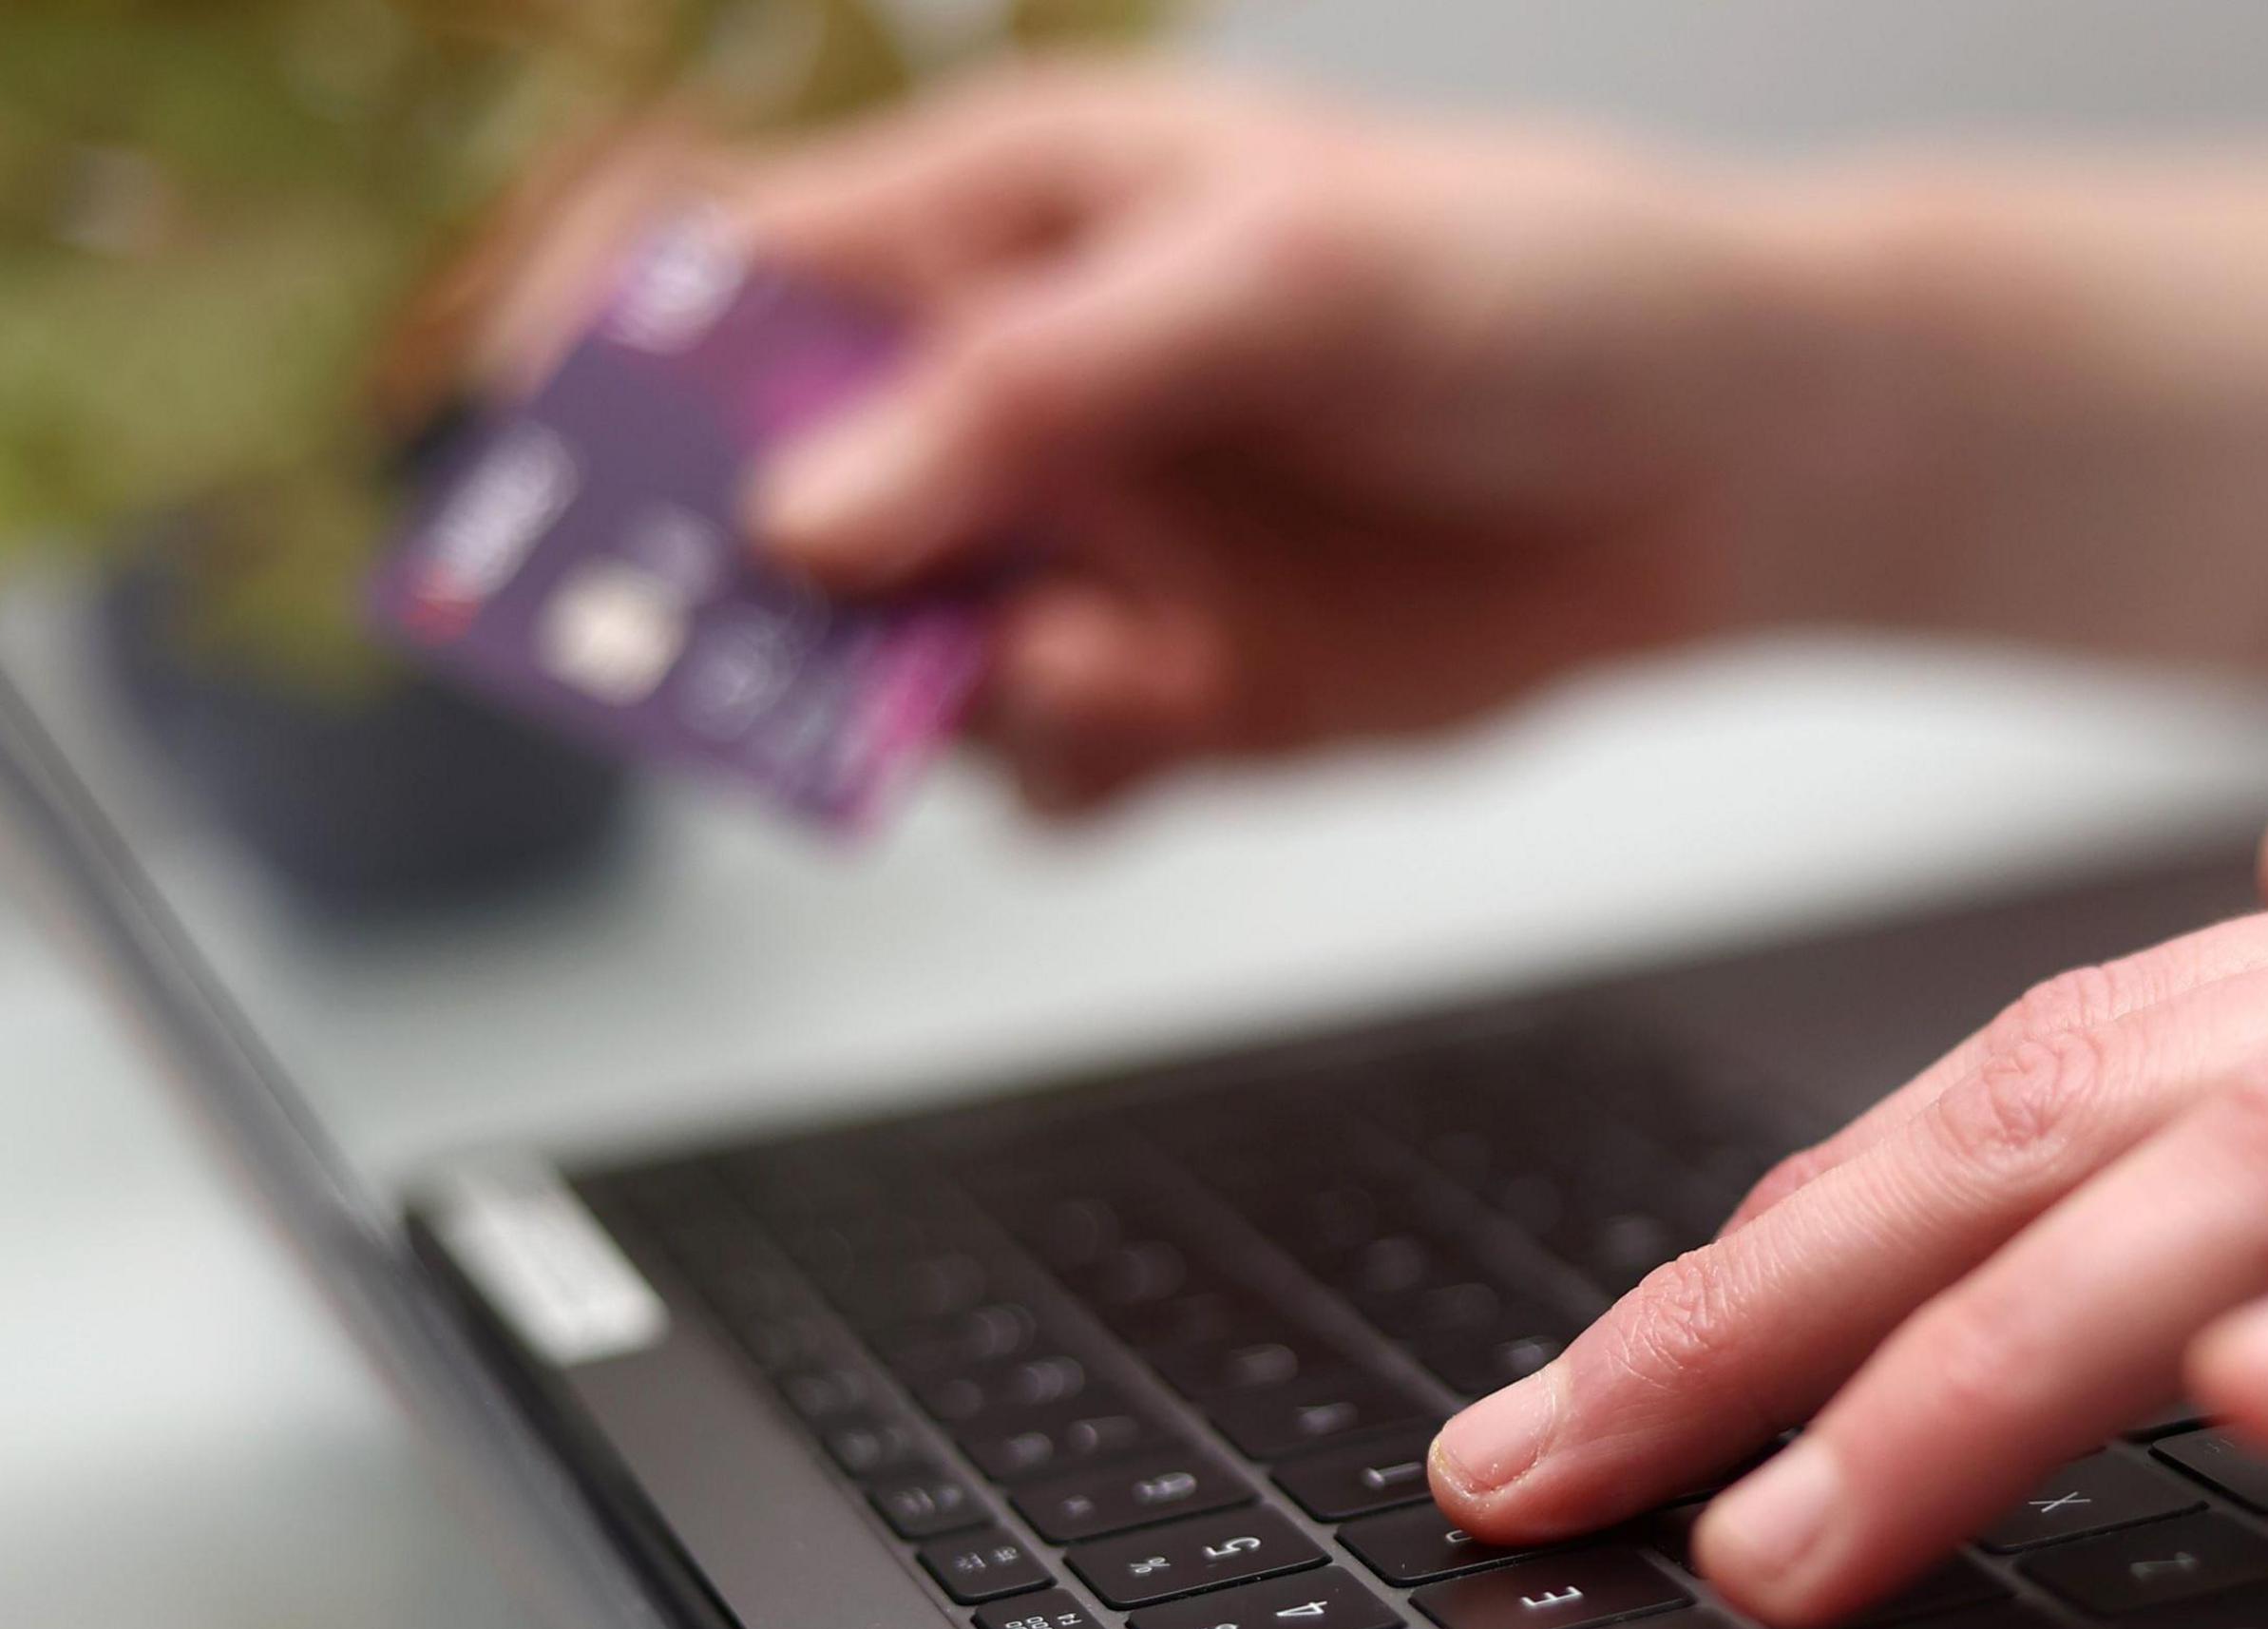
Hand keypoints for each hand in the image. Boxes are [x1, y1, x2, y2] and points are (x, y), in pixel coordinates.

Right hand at [719, 69, 1903, 809]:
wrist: (1732, 462)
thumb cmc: (1538, 280)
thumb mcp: (1287, 276)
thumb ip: (1040, 385)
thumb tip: (809, 515)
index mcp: (1000, 222)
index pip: (724, 267)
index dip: (601, 355)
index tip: (536, 465)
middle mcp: (1007, 397)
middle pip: (759, 500)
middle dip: (727, 589)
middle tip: (749, 652)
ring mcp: (1081, 550)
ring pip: (882, 664)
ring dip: (930, 696)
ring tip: (1086, 665)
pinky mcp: (1165, 687)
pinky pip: (1031, 766)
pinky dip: (1063, 767)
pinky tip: (1161, 714)